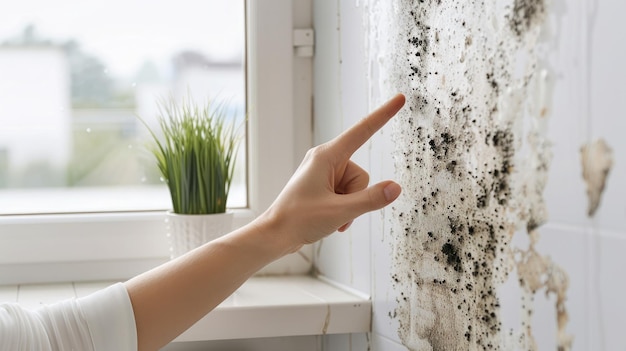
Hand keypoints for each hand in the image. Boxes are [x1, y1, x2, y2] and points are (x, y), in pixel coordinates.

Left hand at [261, 93, 405, 251]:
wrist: (275, 235)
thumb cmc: (299, 219)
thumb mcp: (340, 211)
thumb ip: (370, 199)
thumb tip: (396, 188)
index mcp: (326, 156)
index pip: (362, 131)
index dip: (383, 115)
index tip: (400, 99)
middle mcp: (325, 159)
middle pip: (360, 175)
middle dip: (356, 197)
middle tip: (334, 212)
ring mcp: (324, 172)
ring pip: (355, 187)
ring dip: (349, 206)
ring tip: (329, 217)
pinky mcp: (323, 184)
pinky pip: (347, 194)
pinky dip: (344, 209)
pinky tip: (330, 220)